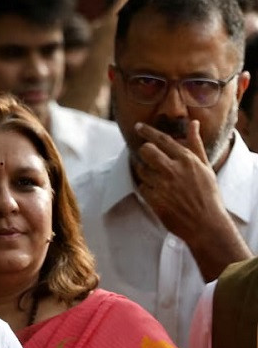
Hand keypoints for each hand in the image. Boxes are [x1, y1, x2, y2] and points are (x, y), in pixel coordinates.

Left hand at [134, 120, 228, 240]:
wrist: (206, 224)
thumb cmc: (208, 194)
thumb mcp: (205, 167)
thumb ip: (195, 144)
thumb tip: (193, 123)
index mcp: (187, 160)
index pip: (163, 139)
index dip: (148, 131)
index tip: (138, 127)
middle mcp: (173, 169)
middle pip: (146, 150)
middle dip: (144, 152)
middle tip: (148, 157)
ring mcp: (162, 185)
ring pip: (141, 169)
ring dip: (145, 172)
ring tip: (158, 180)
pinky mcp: (154, 199)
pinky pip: (141, 187)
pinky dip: (146, 189)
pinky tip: (157, 193)